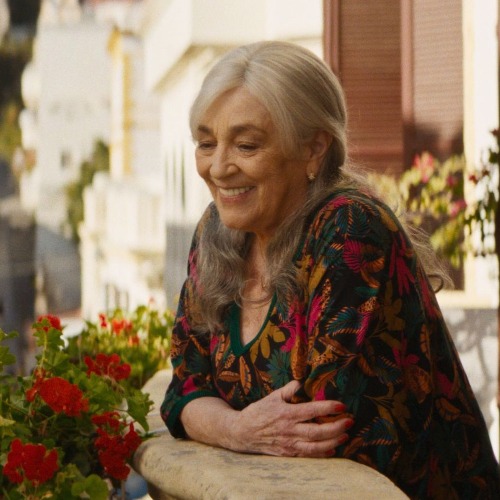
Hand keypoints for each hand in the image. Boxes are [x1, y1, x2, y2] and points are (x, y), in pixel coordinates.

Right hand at [227, 380, 352, 456]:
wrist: (242, 432)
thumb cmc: (258, 412)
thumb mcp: (272, 396)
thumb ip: (288, 390)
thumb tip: (301, 381)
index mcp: (287, 413)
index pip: (312, 410)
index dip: (329, 408)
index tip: (342, 405)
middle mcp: (290, 430)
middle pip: (318, 431)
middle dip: (337, 426)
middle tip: (350, 421)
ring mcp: (289, 443)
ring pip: (316, 446)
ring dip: (333, 441)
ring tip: (345, 435)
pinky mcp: (288, 453)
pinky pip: (308, 455)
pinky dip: (322, 453)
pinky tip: (333, 449)